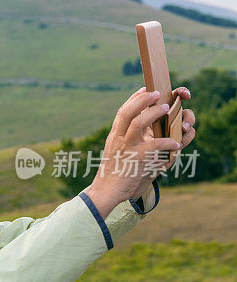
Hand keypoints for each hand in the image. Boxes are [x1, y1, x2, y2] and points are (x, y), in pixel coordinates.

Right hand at [86, 86, 195, 217]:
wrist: (105, 191)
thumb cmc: (113, 174)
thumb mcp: (115, 153)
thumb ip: (124, 140)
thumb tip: (138, 132)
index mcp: (114, 136)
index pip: (122, 112)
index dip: (134, 99)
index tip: (145, 89)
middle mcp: (117, 139)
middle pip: (127, 112)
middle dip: (142, 100)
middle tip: (156, 93)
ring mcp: (126, 148)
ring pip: (138, 124)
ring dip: (153, 114)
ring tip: (165, 109)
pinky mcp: (136, 160)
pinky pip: (154, 145)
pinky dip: (167, 142)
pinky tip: (175, 144)